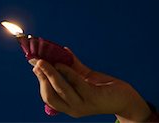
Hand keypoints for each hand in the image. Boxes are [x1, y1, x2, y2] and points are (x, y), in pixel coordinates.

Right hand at [32, 49, 150, 121]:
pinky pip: (76, 82)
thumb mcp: (84, 77)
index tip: (33, 64)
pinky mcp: (93, 97)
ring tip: (44, 60)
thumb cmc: (103, 88)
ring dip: (50, 72)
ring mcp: (82, 104)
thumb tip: (59, 51)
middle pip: (50, 93)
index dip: (39, 80)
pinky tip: (62, 62)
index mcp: (68, 105)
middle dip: (41, 76)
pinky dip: (67, 71)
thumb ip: (71, 67)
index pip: (47, 96)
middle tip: (37, 61)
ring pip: (60, 88)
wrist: (125, 99)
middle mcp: (73, 108)